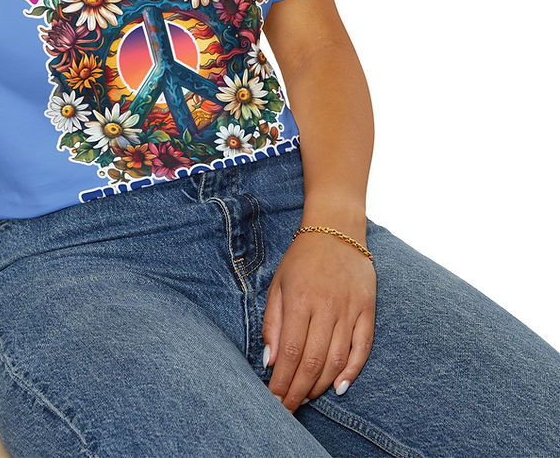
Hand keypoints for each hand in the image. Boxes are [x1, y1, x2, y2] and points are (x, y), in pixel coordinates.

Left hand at [262, 231, 376, 410]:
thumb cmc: (301, 259)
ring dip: (321, 385)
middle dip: (298, 390)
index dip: (282, 381)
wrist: (336, 230)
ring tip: (307, 398)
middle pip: (313, 361)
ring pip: (337, 359)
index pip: (290, 352)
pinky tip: (339, 387)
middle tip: (288, 408)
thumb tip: (270, 361)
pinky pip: (362, 347)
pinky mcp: (368, 309)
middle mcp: (326, 306)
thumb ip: (272, 323)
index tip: (274, 399)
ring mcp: (349, 309)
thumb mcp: (278, 284)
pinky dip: (352, 371)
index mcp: (300, 299)